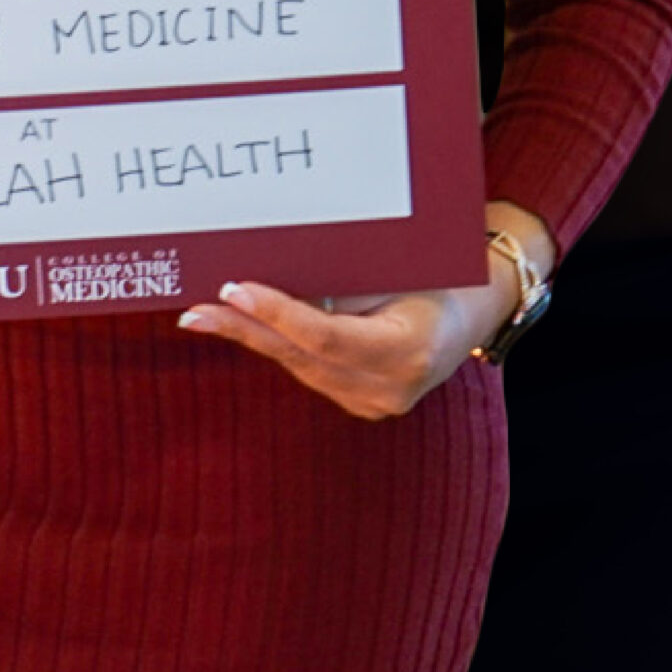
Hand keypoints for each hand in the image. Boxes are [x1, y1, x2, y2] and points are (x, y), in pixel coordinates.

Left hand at [176, 201, 552, 420]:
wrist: (475, 312)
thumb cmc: (441, 273)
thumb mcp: (402, 269)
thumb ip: (347, 283)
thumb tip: (277, 271)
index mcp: (409, 351)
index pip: (327, 336)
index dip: (278, 313)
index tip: (235, 288)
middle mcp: (389, 388)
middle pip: (301, 356)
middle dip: (244, 330)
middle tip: (195, 310)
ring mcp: (373, 402)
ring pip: (298, 365)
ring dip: (251, 338)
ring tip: (203, 313)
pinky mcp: (359, 400)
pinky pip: (308, 369)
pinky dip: (277, 345)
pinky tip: (241, 325)